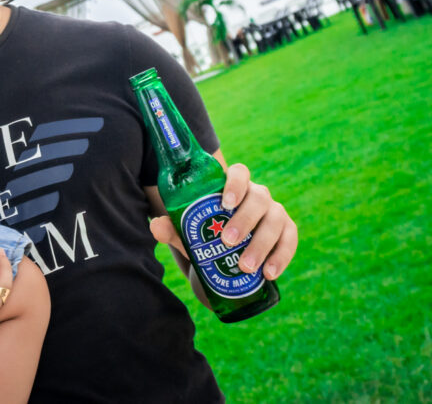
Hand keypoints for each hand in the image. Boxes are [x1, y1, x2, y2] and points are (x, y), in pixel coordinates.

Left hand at [149, 162, 297, 279]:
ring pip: (276, 220)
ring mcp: (274, 212)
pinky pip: (290, 240)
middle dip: (245, 219)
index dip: (235, 184)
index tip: (224, 203)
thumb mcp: (188, 231)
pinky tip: (268, 274)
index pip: (239, 172)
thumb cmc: (205, 232)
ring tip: (245, 267)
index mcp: (233, 186)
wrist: (224, 252)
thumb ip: (172, 227)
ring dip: (262, 244)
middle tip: (228, 241)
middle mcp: (257, 195)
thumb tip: (156, 226)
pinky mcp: (287, 232)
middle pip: (259, 198)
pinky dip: (281, 257)